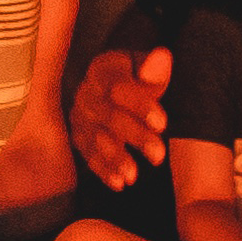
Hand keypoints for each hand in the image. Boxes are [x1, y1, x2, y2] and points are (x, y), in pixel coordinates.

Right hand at [69, 44, 169, 191]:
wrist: (111, 86)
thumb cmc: (136, 78)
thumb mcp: (146, 69)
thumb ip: (154, 69)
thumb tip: (162, 57)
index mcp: (104, 70)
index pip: (119, 88)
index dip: (140, 105)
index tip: (162, 123)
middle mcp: (87, 93)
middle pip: (110, 116)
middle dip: (135, 136)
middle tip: (159, 155)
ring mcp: (80, 117)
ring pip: (97, 139)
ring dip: (116, 158)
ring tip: (134, 176)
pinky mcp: (79, 138)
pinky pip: (88, 155)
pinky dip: (103, 170)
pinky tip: (119, 183)